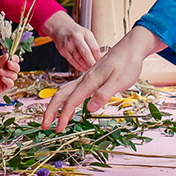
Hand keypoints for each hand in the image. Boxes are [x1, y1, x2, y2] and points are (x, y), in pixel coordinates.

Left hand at [0, 54, 18, 101]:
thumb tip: (7, 56)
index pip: (11, 60)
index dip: (14, 59)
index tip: (12, 58)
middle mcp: (2, 71)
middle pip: (15, 68)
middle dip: (14, 66)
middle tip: (9, 64)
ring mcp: (2, 80)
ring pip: (14, 76)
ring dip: (10, 73)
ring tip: (0, 72)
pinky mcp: (1, 88)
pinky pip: (10, 84)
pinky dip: (8, 81)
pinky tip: (2, 78)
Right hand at [42, 26, 166, 130]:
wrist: (131, 47)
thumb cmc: (128, 63)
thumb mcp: (120, 81)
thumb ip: (104, 94)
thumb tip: (89, 109)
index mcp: (90, 81)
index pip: (71, 101)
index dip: (63, 116)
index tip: (58, 129)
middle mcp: (85, 79)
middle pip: (61, 95)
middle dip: (50, 111)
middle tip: (44, 126)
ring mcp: (87, 78)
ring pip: (65, 92)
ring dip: (56, 106)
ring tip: (52, 120)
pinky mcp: (91, 78)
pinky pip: (73, 90)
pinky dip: (66, 100)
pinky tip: (70, 108)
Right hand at [43, 10, 102, 73]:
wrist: (60, 27)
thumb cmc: (75, 32)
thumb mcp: (86, 34)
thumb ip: (92, 45)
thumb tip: (99, 58)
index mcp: (85, 33)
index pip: (94, 48)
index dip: (98, 57)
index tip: (101, 62)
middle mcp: (76, 38)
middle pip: (86, 54)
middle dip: (92, 63)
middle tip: (96, 68)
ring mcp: (68, 45)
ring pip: (78, 59)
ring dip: (85, 66)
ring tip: (90, 69)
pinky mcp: (63, 51)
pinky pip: (72, 61)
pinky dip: (78, 66)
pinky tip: (83, 68)